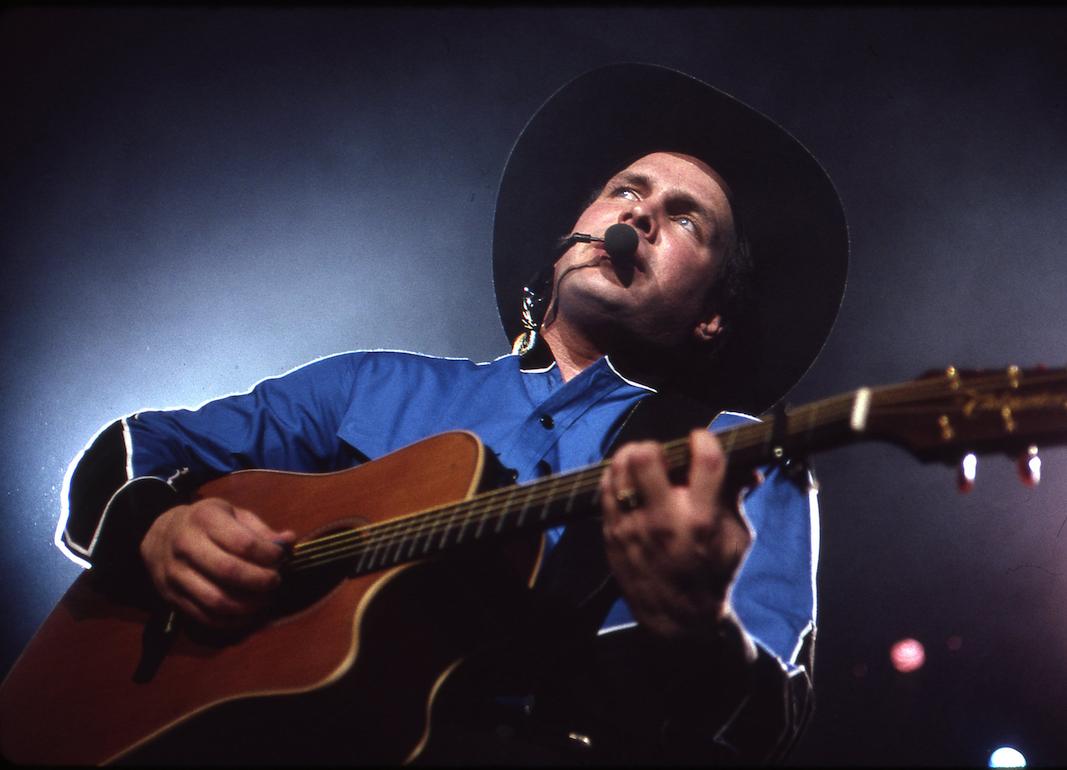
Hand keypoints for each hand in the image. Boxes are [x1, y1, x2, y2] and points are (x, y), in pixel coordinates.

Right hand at [140, 498, 295, 627]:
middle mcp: (186, 546)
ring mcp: (175, 575)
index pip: (243, 543)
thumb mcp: (232, 514)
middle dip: (261, 581)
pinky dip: (232, 621)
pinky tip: (249, 614)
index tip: (281, 557)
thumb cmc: (206, 523)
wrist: (158, 535)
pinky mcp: (171, 598)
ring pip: (217, 600)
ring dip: (248, 605)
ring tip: (265, 599)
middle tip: (275, 581)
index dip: (269, 554)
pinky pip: (205, 617)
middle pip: (230, 572)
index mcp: (204, 520)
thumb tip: (289, 541)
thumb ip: (260, 529)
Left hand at [599, 429, 755, 640]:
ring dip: (631, 457)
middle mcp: (666, 520)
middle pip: (646, 457)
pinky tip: (629, 483)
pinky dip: (617, 478)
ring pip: (619, 468)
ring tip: (643, 464)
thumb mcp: (738, 537)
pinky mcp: (613, 534)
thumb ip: (737, 496)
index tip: (700, 440)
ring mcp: (634, 527)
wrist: (681, 618)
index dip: (703, 439)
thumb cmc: (714, 572)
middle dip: (657, 447)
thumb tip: (748, 466)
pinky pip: (606, 489)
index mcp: (702, 519)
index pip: (705, 459)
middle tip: (663, 454)